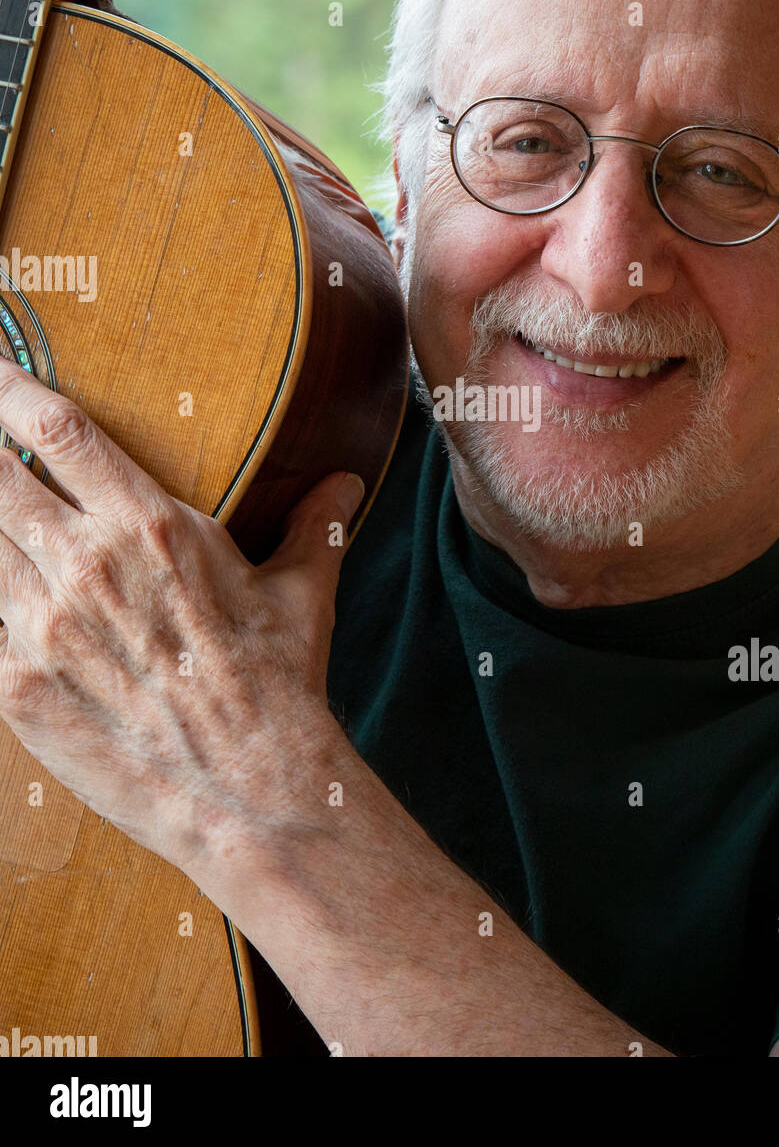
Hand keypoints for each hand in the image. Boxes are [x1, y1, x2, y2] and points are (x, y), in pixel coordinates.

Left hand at [0, 360, 364, 873]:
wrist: (252, 792)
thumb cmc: (279, 688)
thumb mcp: (303, 595)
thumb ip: (313, 525)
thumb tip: (344, 482)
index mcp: (152, 527)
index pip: (59, 432)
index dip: (9, 388)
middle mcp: (87, 565)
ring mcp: (43, 628)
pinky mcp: (16, 688)